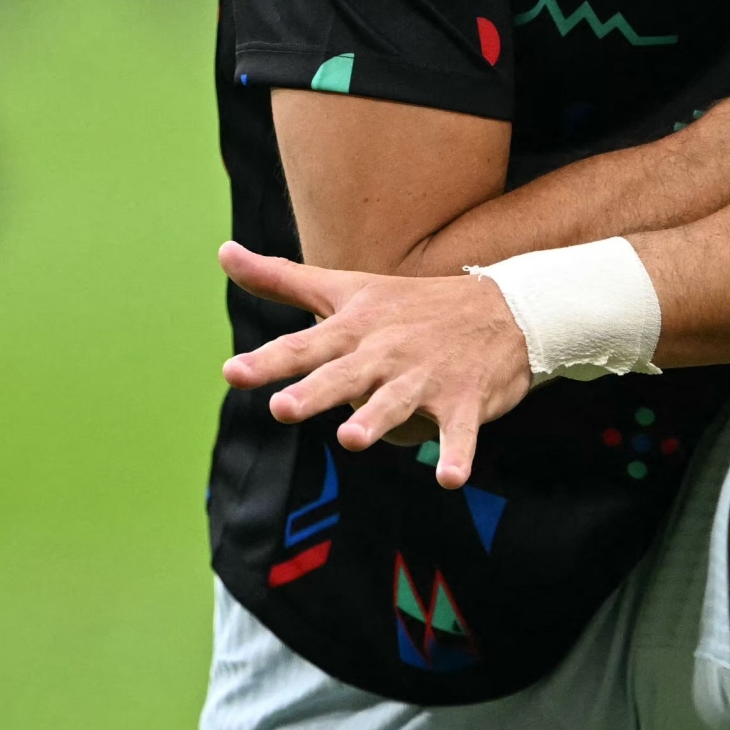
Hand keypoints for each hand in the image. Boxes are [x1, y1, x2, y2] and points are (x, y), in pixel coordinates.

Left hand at [216, 241, 533, 488]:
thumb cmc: (414, 304)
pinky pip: (459, 432)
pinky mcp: (466, 401)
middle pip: (344, 377)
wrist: (507, 309)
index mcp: (355, 330)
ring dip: (377, 420)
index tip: (232, 372)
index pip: (304, 347)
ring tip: (352, 438)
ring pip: (396, 403)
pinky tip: (451, 477)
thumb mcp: (347, 288)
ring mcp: (427, 378)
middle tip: (284, 408)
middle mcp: (386, 353)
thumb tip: (222, 252)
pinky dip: (458, 453)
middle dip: (316, 392)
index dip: (268, 361)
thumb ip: (282, 280)